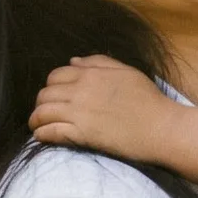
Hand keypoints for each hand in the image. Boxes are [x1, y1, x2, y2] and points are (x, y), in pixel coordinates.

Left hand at [29, 55, 175, 160]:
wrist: (161, 127)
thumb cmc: (149, 99)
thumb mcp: (127, 72)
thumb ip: (99, 63)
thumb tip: (73, 61)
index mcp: (91, 74)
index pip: (55, 76)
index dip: (52, 86)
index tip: (57, 96)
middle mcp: (80, 91)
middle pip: (44, 94)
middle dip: (41, 103)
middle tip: (47, 112)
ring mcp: (78, 113)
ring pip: (41, 112)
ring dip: (36, 119)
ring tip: (39, 125)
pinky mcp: (80, 134)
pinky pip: (49, 132)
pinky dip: (41, 133)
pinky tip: (42, 136)